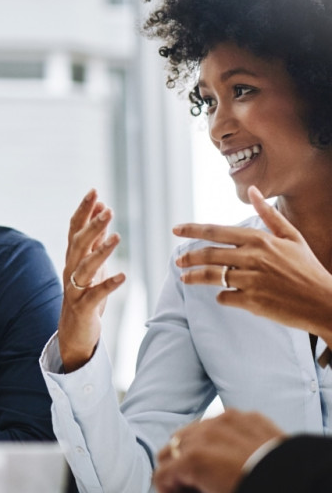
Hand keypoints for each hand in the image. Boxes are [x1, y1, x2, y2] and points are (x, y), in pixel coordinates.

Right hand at [57, 189, 125, 371]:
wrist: (73, 332)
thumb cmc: (85, 295)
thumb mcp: (91, 264)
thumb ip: (95, 239)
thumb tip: (102, 211)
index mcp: (73, 257)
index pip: (75, 228)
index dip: (83, 210)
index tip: (94, 191)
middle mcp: (70, 269)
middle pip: (78, 244)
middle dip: (92, 225)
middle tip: (107, 209)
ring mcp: (75, 289)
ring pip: (85, 266)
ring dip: (101, 251)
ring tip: (117, 236)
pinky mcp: (83, 307)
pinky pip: (95, 294)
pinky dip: (108, 285)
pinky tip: (123, 276)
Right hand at [153, 411, 284, 492]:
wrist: (306, 488)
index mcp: (192, 461)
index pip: (161, 477)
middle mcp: (201, 435)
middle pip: (170, 452)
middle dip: (178, 477)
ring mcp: (221, 422)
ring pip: (191, 434)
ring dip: (194, 455)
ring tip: (213, 477)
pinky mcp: (242, 416)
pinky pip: (218, 425)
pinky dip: (218, 442)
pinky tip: (233, 461)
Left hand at [173, 186, 331, 342]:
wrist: (325, 302)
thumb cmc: (308, 268)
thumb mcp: (292, 237)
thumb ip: (268, 214)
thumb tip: (252, 189)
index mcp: (260, 239)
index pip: (216, 231)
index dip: (192, 229)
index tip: (176, 229)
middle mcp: (253, 258)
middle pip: (209, 254)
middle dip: (189, 257)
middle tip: (178, 260)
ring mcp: (252, 280)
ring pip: (212, 276)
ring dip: (194, 277)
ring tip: (185, 278)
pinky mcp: (253, 301)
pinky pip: (226, 297)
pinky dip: (221, 297)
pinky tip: (222, 296)